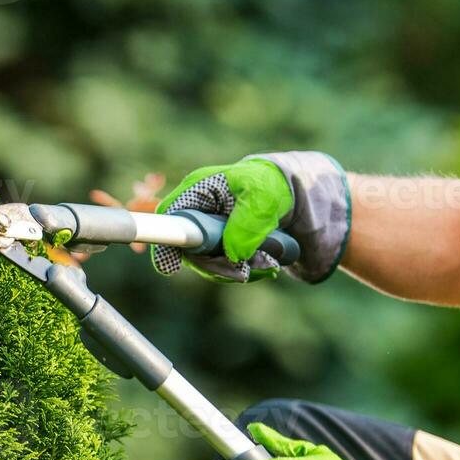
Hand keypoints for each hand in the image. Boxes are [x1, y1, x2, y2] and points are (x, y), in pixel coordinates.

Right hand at [152, 152, 349, 283]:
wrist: (294, 195)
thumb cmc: (274, 186)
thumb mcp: (264, 198)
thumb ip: (247, 223)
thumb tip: (233, 255)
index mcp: (197, 190)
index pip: (169, 217)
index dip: (165, 242)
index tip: (171, 267)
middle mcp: (196, 213)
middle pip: (186, 249)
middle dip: (214, 265)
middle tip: (243, 273)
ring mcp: (205, 232)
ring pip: (206, 263)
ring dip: (235, 271)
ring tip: (267, 266)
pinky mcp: (218, 246)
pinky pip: (222, 268)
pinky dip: (243, 271)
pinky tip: (266, 266)